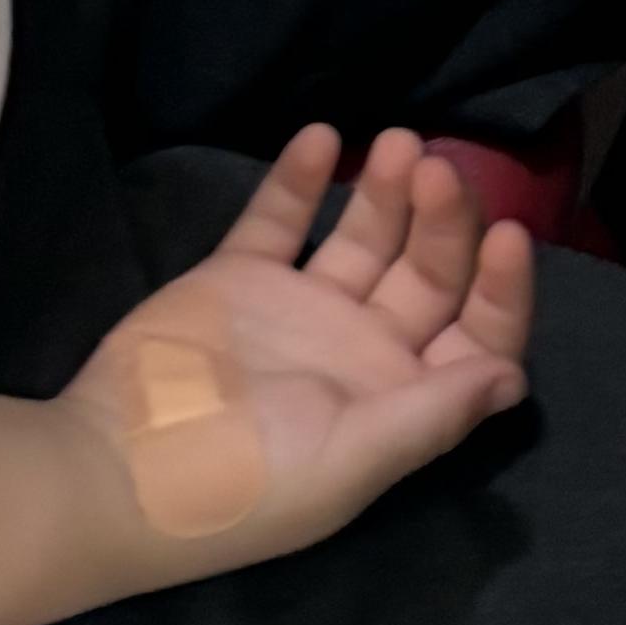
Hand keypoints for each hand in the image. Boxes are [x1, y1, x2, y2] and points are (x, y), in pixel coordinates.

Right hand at [70, 129, 533, 577]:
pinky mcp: (237, 280)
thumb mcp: (348, 463)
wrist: (112, 471)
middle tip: (436, 169)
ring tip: (398, 143)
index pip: (476, 336)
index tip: (505, 234)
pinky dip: (301, 178)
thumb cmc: (242, 487)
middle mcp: (360, 351)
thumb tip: (513, 377)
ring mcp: (299, 310)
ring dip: (386, 190)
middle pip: (428, 273)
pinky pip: (280, 219)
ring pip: (364, 237)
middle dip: (443, 220)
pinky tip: (322, 138)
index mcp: (399, 401)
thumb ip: (431, 415)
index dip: (501, 289)